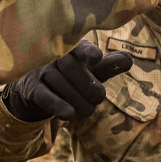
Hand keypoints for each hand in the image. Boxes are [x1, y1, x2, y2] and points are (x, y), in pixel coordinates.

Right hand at [3, 39, 132, 121]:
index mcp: (72, 48)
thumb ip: (109, 66)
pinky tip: (69, 115)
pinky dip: (57, 105)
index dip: (88, 51)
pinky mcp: (32, 89)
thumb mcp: (92, 72)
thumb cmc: (72, 78)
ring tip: (88, 111)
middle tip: (100, 98)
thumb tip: (129, 60)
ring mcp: (41, 72)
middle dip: (88, 85)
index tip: (97, 57)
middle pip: (71, 67)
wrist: (38, 92)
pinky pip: (44, 95)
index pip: (80, 46)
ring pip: (59, 83)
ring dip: (77, 100)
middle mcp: (55, 56)